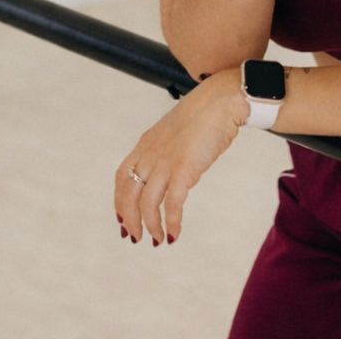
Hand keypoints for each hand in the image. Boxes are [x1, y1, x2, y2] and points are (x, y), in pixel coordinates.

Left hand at [113, 71, 247, 246]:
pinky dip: (172, 222)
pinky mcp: (184, 169)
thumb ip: (169, 149)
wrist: (220, 101)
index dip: (120, 200)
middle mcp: (150, 154)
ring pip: (147, 203)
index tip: (123, 218)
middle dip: (130, 219)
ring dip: (150, 226)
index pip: (121, 176)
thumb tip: (174, 166)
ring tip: (158, 239)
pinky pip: (172, 204)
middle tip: (136, 237)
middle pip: (129, 194)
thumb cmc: (205, 115)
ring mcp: (165, 162)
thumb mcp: (176, 131)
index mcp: (146, 143)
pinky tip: (175, 234)